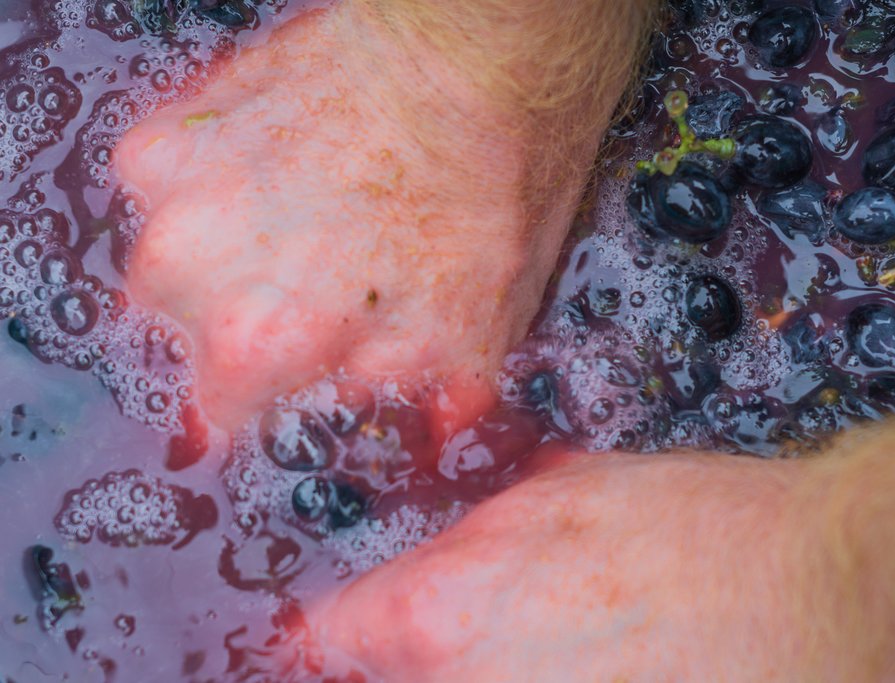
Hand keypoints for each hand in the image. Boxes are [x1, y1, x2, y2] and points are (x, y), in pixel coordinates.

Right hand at [115, 3, 579, 427]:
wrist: (477, 65)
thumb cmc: (488, 200)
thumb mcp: (480, 335)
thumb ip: (427, 400)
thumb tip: (420, 436)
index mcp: (258, 342)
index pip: (222, 415)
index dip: (269, 397)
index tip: (295, 372)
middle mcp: (188, 269)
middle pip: (186, 340)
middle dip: (240, 328)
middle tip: (307, 290)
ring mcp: (171, 190)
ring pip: (171, 264)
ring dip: (219, 259)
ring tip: (295, 226)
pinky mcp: (171, 126)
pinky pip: (167, 187)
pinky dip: (211, 188)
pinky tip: (278, 173)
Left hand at [312, 451, 812, 681]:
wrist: (817, 592)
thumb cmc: (698, 530)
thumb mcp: (566, 488)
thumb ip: (481, 520)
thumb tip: (443, 542)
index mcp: (442, 614)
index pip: (326, 639)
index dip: (323, 627)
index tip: (327, 627)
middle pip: (388, 679)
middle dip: (408, 654)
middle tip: (472, 625)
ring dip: (475, 666)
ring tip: (549, 637)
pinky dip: (532, 676)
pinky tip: (585, 657)